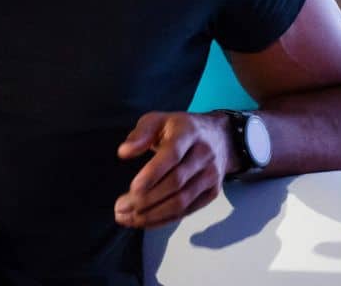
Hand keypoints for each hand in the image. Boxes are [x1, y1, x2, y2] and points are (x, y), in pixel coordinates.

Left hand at [113, 111, 233, 228]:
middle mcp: (203, 155)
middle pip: (175, 183)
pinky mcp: (212, 193)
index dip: (152, 174)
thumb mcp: (158, 120)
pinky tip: (144, 221)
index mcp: (188, 133)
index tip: (132, 188)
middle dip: (146, 199)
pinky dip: (164, 220)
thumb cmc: (180, 129)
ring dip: (152, 214)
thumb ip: (140, 133)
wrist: (220, 138)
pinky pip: (187, 211)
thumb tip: (123, 152)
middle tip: (121, 207)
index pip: (172, 155)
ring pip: (181, 202)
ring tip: (127, 218)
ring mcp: (210, 176)